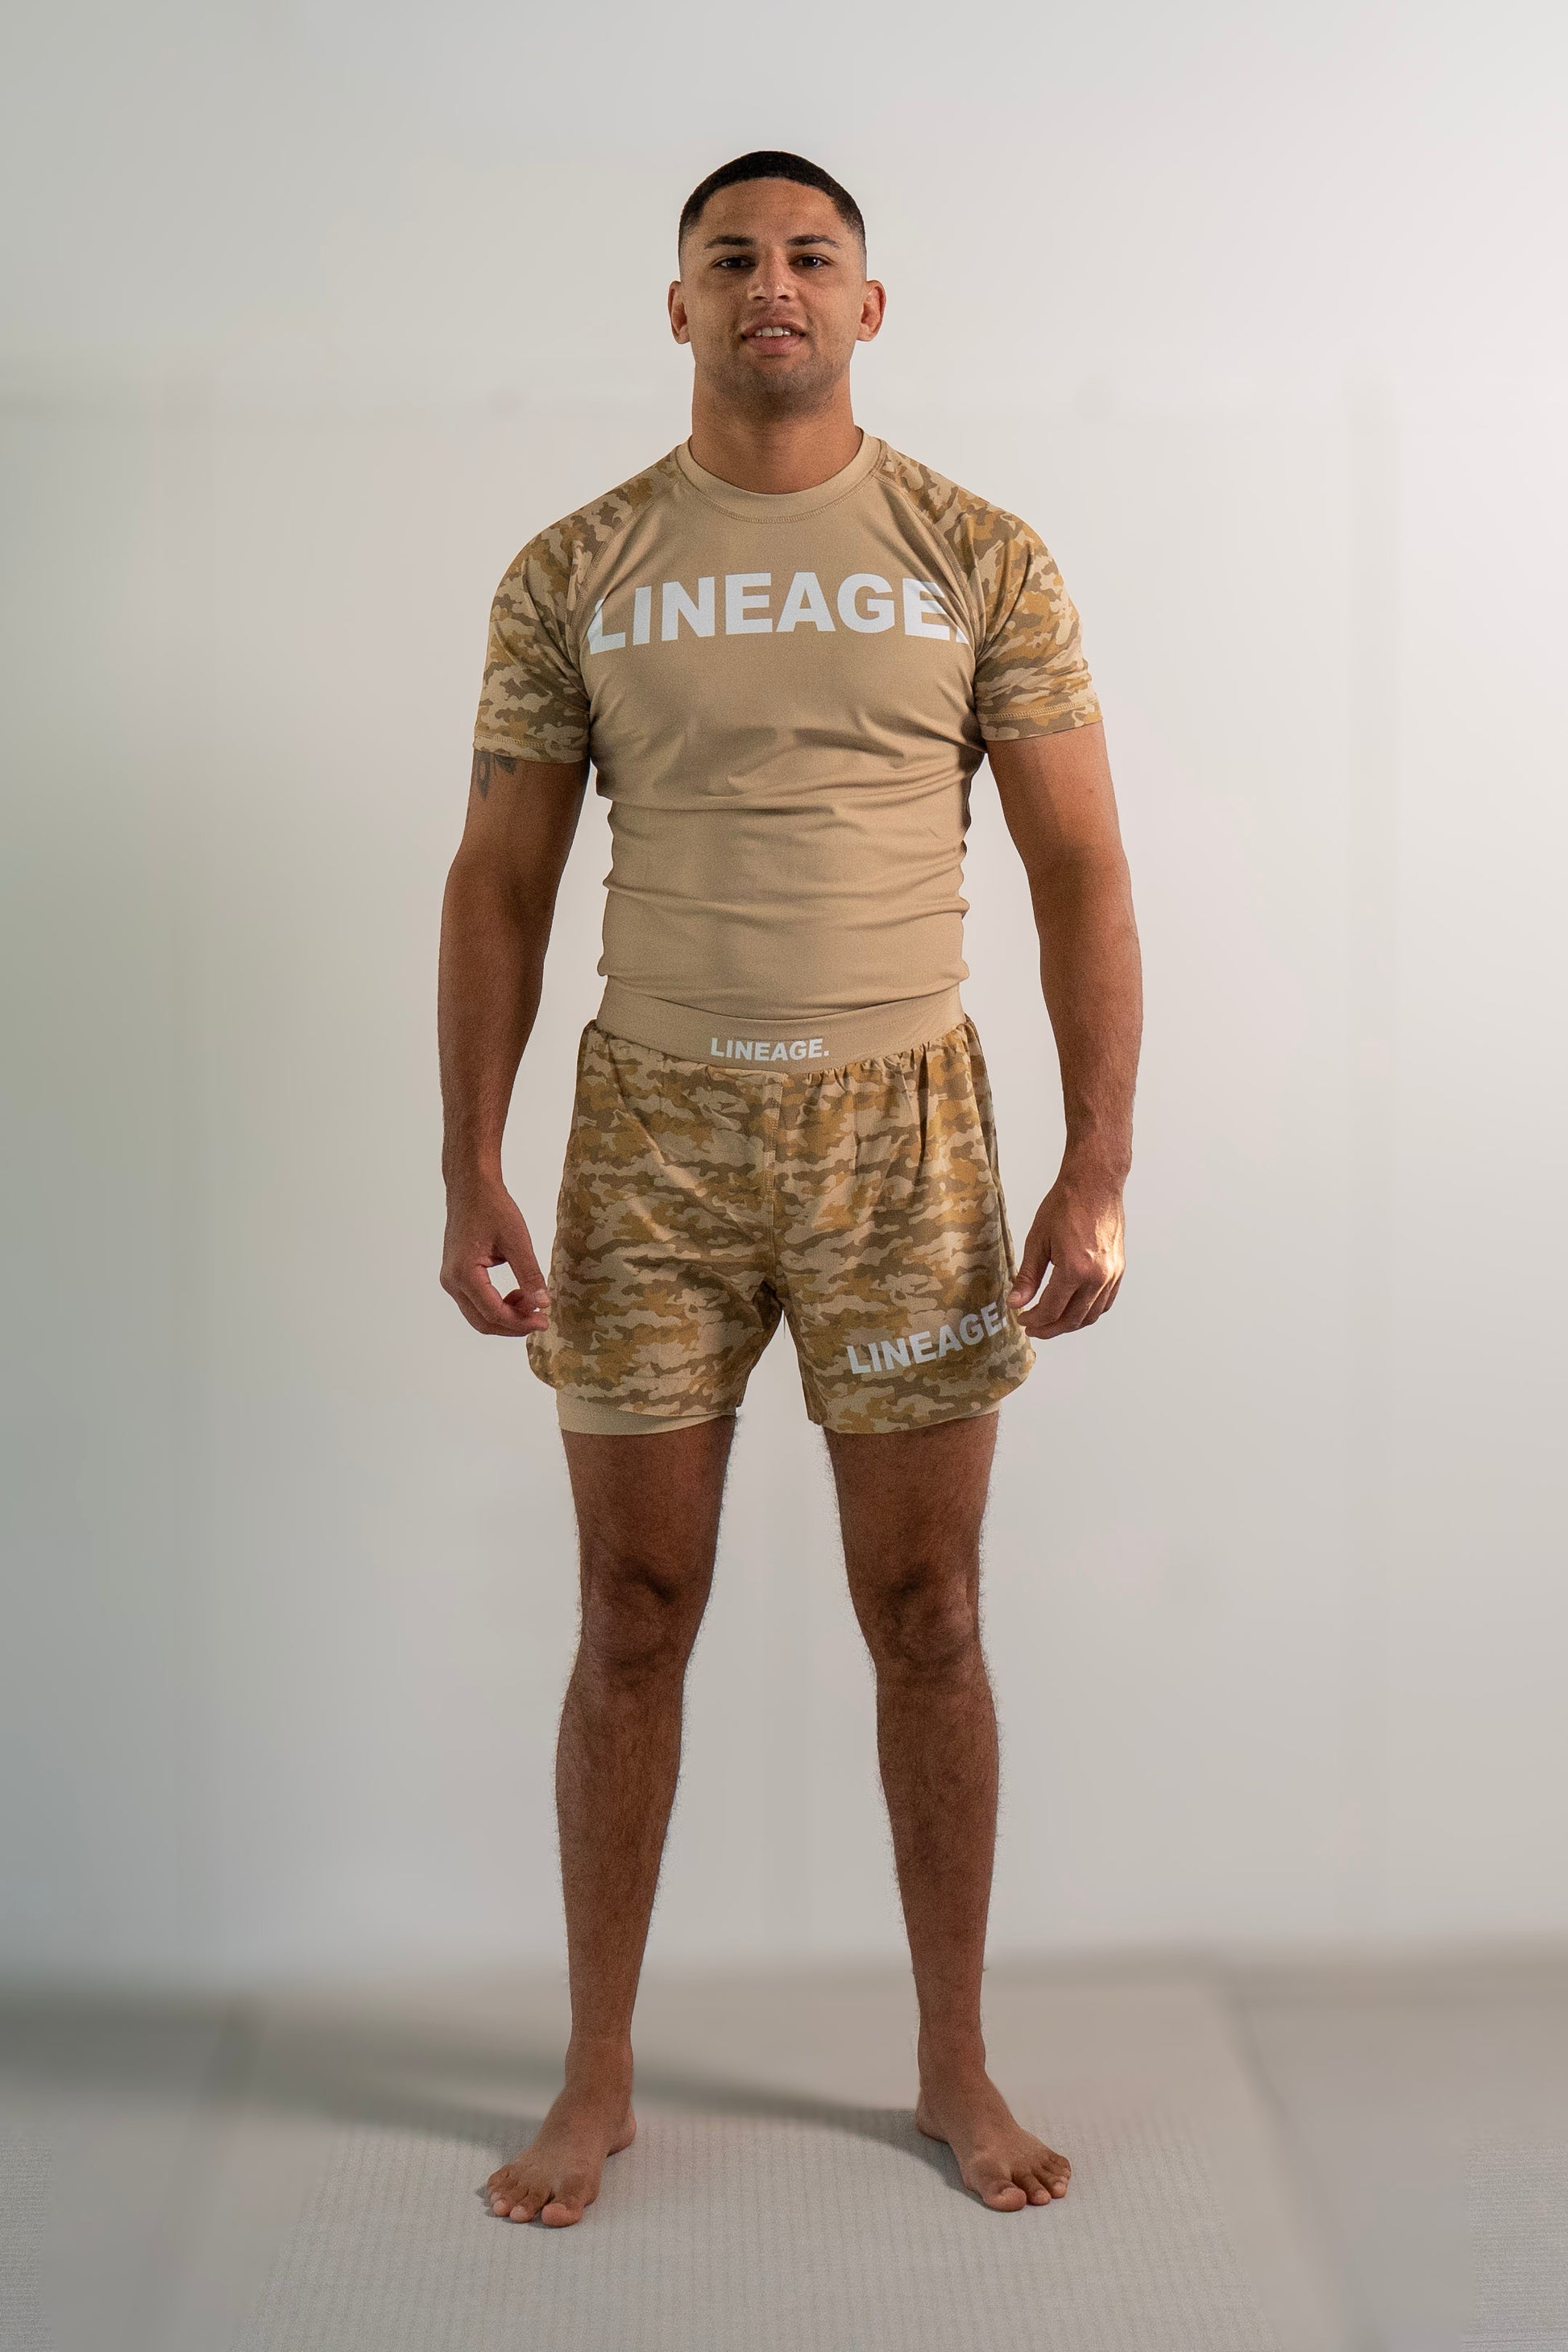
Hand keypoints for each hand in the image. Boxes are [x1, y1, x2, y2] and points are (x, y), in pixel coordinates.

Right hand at [440, 1178, 550, 1335]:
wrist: (471, 1188)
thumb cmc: (491, 1207)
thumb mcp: (517, 1240)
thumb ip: (529, 1274)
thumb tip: (543, 1303)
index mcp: (463, 1273)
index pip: (493, 1313)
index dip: (521, 1322)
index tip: (544, 1320)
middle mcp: (452, 1281)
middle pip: (483, 1321)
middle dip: (514, 1324)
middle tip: (541, 1319)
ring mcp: (451, 1280)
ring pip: (479, 1314)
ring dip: (507, 1315)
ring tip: (531, 1300)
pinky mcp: (457, 1275)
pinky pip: (476, 1302)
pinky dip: (498, 1304)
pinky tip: (518, 1293)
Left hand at [1007, 1168, 1124, 1339]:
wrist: (1095, 1184)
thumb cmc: (1066, 1205)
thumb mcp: (1037, 1240)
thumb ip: (1027, 1276)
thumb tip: (1016, 1302)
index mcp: (1075, 1269)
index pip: (1051, 1309)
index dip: (1034, 1319)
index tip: (1022, 1319)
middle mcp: (1097, 1277)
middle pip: (1072, 1319)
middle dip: (1050, 1328)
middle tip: (1033, 1328)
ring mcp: (1111, 1274)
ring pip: (1091, 1315)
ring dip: (1069, 1323)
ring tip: (1051, 1321)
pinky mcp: (1118, 1270)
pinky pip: (1105, 1302)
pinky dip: (1088, 1312)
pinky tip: (1073, 1309)